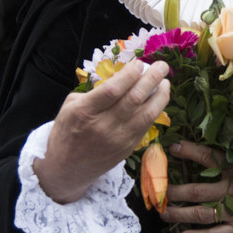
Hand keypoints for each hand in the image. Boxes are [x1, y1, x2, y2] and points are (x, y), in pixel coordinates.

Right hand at [34, 60, 169, 202]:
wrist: (66, 169)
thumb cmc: (67, 131)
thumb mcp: (70, 107)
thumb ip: (94, 92)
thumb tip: (122, 78)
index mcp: (85, 112)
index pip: (113, 90)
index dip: (130, 74)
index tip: (139, 63)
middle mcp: (103, 126)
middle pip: (134, 99)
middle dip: (151, 79)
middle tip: (162, 66)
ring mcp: (118, 139)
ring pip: (146, 114)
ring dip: (160, 95)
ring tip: (166, 82)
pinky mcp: (128, 148)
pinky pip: (146, 125)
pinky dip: (156, 110)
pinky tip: (159, 99)